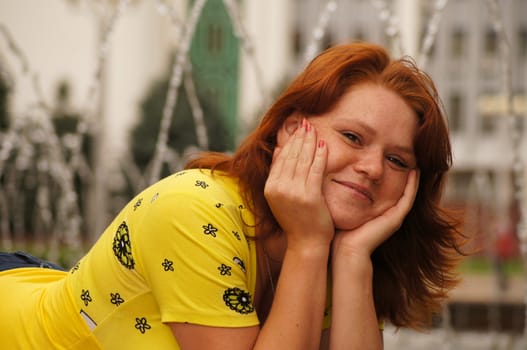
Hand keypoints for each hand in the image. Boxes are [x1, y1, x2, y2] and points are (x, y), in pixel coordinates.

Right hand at [264, 118, 333, 249]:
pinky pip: (316, 170)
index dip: (289, 141)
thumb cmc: (297, 221)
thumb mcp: (281, 196)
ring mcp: (294, 192)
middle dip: (299, 137)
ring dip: (309, 142)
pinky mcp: (309, 196)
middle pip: (291, 156)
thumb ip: (279, 173)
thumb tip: (280, 149)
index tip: (296, 128)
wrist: (306, 243)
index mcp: (270, 188)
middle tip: (306, 121)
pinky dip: (320, 156)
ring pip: (303, 160)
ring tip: (314, 129)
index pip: (280, 158)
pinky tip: (324, 145)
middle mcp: (279, 189)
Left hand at [333, 169, 419, 258]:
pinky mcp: (396, 219)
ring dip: (412, 179)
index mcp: (378, 213)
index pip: (387, 191)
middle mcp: (388, 215)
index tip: (391, 161)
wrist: (347, 250)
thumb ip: (345, 196)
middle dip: (404, 177)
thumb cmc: (341, 232)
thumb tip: (336, 179)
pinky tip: (414, 172)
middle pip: (400, 192)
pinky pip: (408, 198)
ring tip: (415, 162)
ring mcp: (394, 217)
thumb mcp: (345, 208)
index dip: (391, 177)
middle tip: (409, 159)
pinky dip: (412, 186)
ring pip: (408, 193)